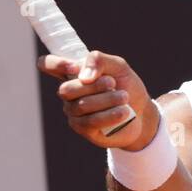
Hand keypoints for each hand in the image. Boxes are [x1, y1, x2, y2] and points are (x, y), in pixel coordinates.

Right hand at [36, 51, 154, 149]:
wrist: (142, 111)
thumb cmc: (126, 85)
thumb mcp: (118, 66)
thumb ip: (100, 61)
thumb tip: (83, 76)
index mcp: (73, 73)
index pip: (48, 65)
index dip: (55, 64)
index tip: (75, 67)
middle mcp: (69, 94)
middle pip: (66, 89)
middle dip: (93, 86)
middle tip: (113, 83)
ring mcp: (74, 113)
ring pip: (81, 106)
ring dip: (106, 100)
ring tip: (124, 97)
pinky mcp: (85, 130)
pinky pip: (91, 122)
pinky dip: (110, 115)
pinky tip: (124, 112)